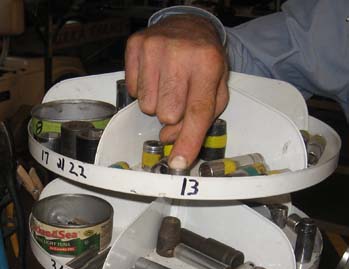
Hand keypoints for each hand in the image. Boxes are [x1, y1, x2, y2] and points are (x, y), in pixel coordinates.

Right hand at [125, 14, 228, 169]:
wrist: (188, 25)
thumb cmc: (204, 62)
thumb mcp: (215, 90)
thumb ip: (200, 120)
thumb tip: (169, 139)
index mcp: (208, 64)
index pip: (196, 112)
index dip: (187, 141)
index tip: (179, 162)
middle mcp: (180, 53)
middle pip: (167, 114)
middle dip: (173, 114)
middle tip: (180, 96)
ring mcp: (154, 47)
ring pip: (147, 106)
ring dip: (157, 102)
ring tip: (168, 83)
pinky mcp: (135, 45)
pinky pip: (132, 91)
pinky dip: (143, 89)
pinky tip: (155, 75)